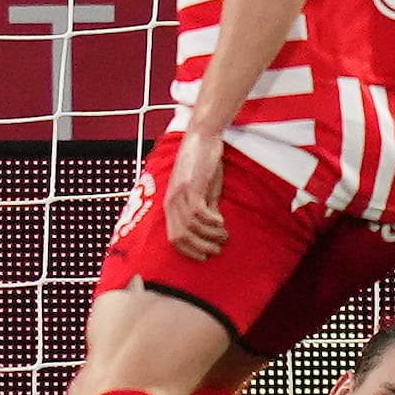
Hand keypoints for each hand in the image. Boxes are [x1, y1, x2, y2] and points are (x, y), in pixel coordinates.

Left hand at [162, 132, 227, 256]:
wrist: (202, 137)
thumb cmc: (202, 163)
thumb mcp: (202, 190)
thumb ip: (205, 207)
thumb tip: (213, 227)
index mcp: (170, 205)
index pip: (173, 238)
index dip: (189, 251)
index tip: (204, 257)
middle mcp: (171, 202)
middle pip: (180, 237)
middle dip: (200, 248)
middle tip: (217, 249)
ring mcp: (180, 194)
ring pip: (191, 227)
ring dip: (211, 235)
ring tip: (224, 236)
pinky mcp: (191, 186)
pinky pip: (199, 213)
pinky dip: (212, 222)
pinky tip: (221, 221)